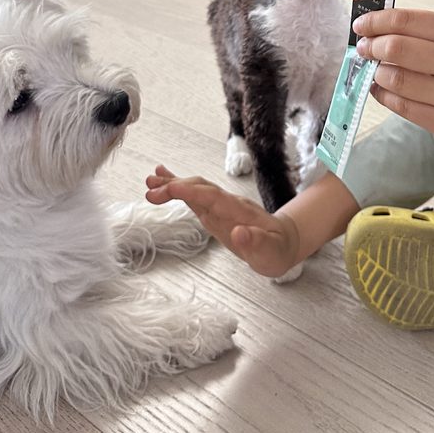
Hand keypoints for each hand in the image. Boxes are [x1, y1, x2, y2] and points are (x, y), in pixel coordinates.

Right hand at [145, 165, 300, 277]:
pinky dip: (178, 188)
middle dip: (176, 187)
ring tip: (150, 181)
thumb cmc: (277, 249)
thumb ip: (257, 242)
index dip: (190, 191)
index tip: (170, 189)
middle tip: (150, 191)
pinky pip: (195, 196)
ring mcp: (220, 206)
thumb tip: (239, 233)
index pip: (211, 196)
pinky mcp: (214, 212)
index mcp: (238, 211)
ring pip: (195, 189)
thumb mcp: (271, 252)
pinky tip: (162, 181)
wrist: (284, 243)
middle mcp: (227, 203)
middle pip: (199, 188)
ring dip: (173, 184)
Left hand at [352, 8, 433, 142]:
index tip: (361, 25)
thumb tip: (375, 30)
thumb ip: (423, 30)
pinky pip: (402, 107)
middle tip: (364, 47)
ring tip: (376, 68)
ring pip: (397, 80)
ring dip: (376, 72)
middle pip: (398, 50)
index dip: (376, 22)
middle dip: (372, 46)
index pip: (407, 21)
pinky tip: (381, 87)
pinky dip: (383, 94)